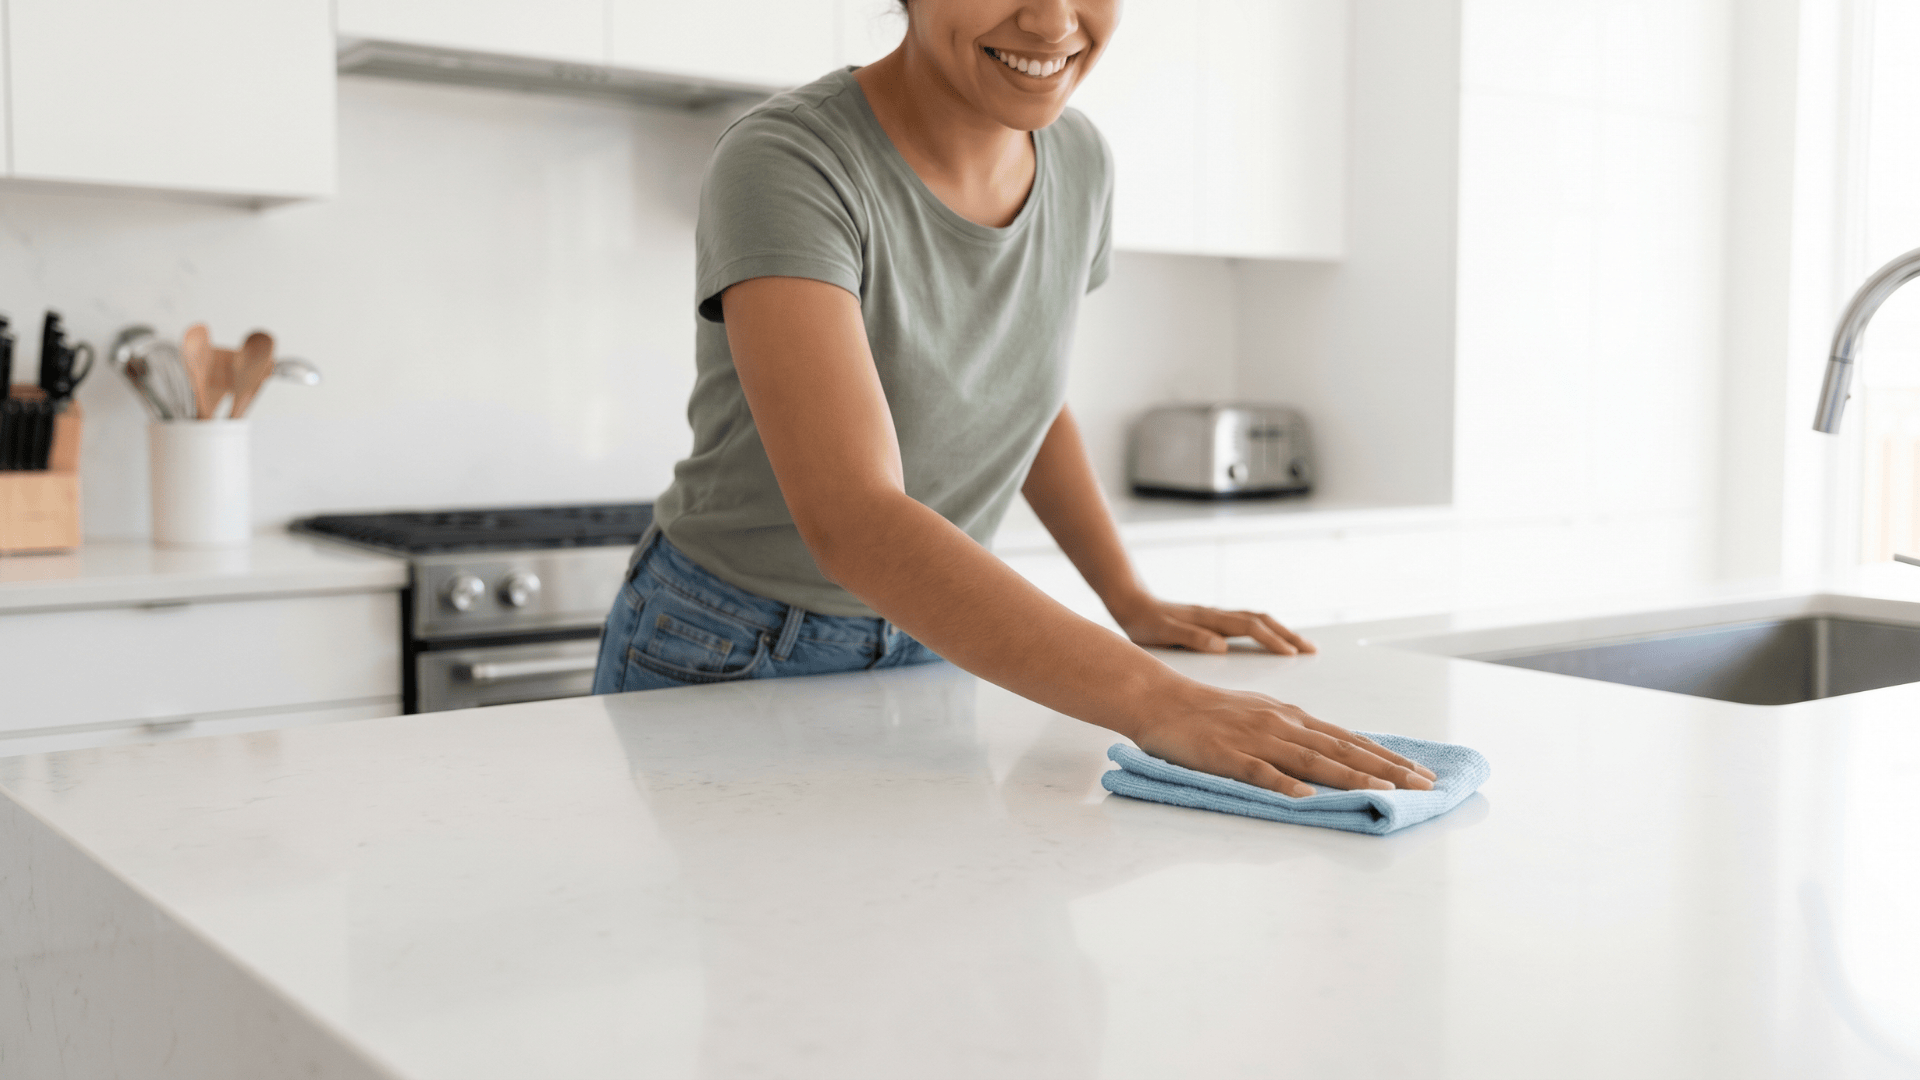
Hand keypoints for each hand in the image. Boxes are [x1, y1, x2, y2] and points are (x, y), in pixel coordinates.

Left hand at [1111, 595, 1316, 655]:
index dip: (1272, 640)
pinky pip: (1247, 623)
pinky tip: (1270, 640)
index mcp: (1210, 620)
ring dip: (1281, 631)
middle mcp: (1217, 615)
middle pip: (1262, 620)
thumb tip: (1221, 645)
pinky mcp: (1212, 620)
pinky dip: (1266, 630)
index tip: (1292, 653)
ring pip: (1257, 620)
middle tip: (1311, 650)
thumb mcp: (1164, 633)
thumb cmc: (1145, 622)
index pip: (1250, 627)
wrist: (1130, 602)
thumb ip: (1191, 638)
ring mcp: (1216, 616)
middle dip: (1288, 634)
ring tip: (1300, 646)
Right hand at [1133, 683, 1437, 796]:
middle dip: (1387, 769)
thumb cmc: (1207, 711)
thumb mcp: (1259, 713)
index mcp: (1291, 717)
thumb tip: (1326, 749)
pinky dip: (1285, 784)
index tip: (1420, 773)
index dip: (1387, 757)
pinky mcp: (1228, 755)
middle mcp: (1283, 724)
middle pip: (1343, 749)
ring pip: (1313, 759)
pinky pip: (1260, 772)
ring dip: (1352, 777)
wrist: (1160, 699)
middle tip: (1424, 787)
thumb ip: (1292, 732)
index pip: (1349, 739)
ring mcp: (1257, 739)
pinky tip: (1307, 798)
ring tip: (1385, 792)